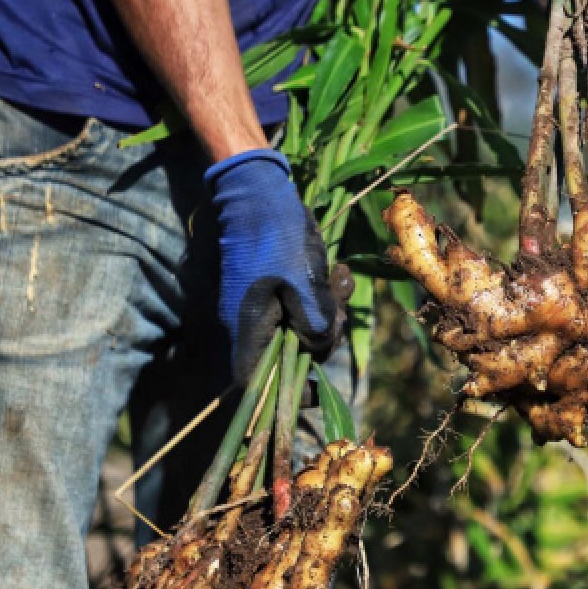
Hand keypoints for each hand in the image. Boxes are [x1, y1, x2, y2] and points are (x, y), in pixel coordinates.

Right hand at [205, 149, 338, 382]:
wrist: (259, 194)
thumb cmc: (277, 237)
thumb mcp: (302, 282)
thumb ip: (313, 322)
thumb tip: (319, 350)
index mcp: (248, 330)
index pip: (256, 384)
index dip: (287, 394)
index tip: (320, 386)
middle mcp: (250, 325)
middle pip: (291, 357)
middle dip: (324, 337)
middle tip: (339, 304)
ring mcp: (261, 309)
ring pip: (303, 330)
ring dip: (329, 312)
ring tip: (339, 277)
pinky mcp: (273, 292)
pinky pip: (303, 307)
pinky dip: (323, 297)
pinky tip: (337, 273)